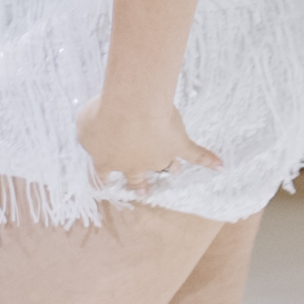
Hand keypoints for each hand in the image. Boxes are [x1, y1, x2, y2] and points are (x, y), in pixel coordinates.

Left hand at [77, 90, 219, 197]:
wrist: (130, 110)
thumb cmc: (102, 115)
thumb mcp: (83, 124)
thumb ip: (86, 134)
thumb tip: (92, 136)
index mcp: (108, 160)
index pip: (105, 175)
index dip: (106, 180)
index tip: (107, 185)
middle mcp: (134, 164)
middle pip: (137, 177)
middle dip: (140, 184)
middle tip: (143, 192)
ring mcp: (158, 156)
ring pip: (165, 165)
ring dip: (170, 168)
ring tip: (176, 172)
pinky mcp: (178, 145)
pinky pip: (196, 155)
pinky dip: (209, 160)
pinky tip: (220, 166)